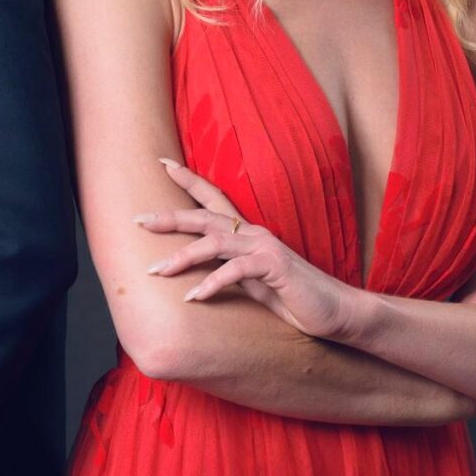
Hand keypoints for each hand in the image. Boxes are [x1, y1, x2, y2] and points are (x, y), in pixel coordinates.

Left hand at [135, 157, 362, 340]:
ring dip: (182, 256)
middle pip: (204, 217)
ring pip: (214, 242)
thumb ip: (229, 272)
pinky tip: (194, 297)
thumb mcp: (254, 284)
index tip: (162, 163)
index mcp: (248, 234)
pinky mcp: (275, 268)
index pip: (214, 200)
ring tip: (156, 270)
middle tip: (138, 220)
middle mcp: (255, 235)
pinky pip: (236, 270)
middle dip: (169, 217)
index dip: (189, 180)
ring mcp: (266, 248)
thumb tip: (199, 275)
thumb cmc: (296, 299)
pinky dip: (212, 282)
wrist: (338, 311)